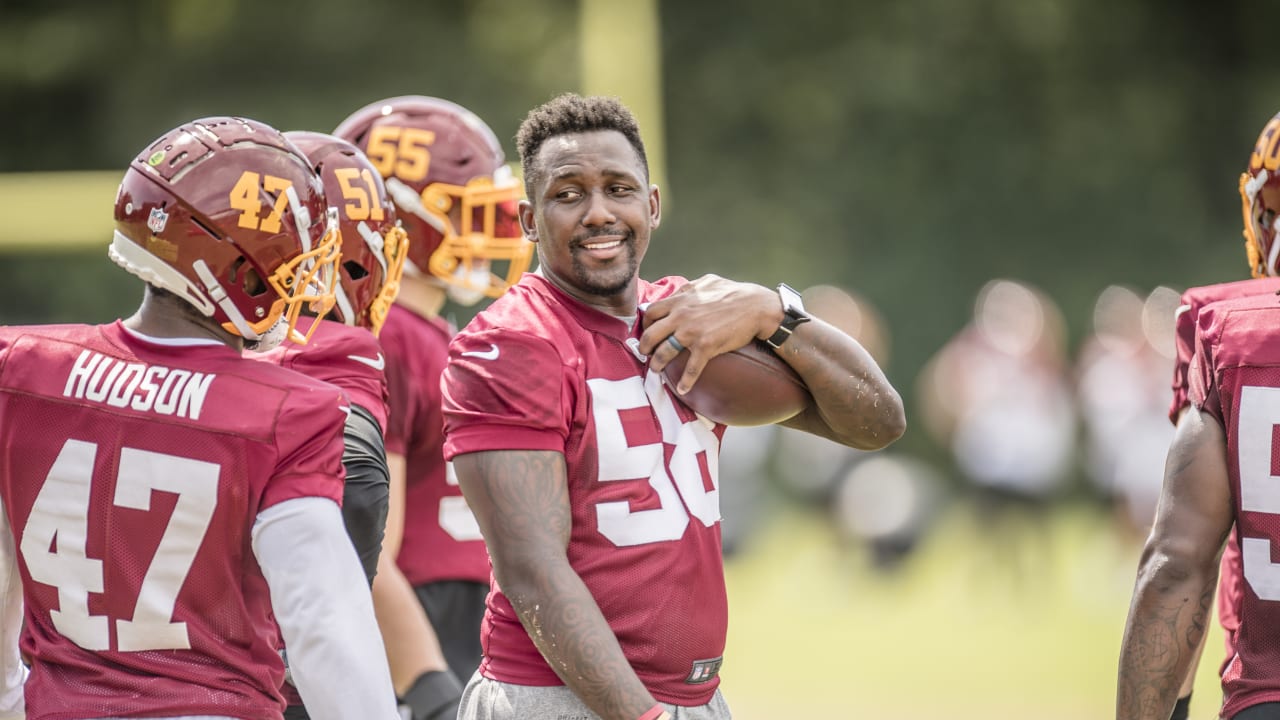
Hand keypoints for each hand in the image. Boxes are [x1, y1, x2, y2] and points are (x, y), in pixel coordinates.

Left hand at [639, 274, 781, 393]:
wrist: (756, 306)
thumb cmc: (734, 292)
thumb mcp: (707, 282)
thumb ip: (689, 288)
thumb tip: (679, 292)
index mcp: (680, 300)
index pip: (651, 312)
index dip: (646, 324)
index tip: (648, 331)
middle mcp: (681, 316)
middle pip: (651, 334)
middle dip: (644, 347)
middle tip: (644, 353)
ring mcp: (692, 333)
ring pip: (665, 353)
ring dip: (657, 364)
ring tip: (656, 370)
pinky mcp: (706, 347)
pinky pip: (691, 368)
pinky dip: (686, 381)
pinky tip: (683, 389)